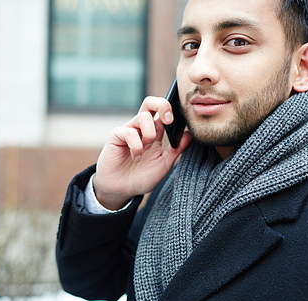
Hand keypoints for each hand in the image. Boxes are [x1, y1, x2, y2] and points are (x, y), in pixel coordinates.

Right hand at [93, 96, 191, 210]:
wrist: (122, 190)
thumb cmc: (142, 177)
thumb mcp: (164, 164)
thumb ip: (177, 149)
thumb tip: (190, 134)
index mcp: (155, 132)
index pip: (163, 111)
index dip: (172, 110)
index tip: (177, 122)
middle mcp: (141, 128)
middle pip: (150, 102)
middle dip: (162, 105)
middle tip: (168, 121)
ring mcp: (128, 130)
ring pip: (143, 116)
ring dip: (149, 134)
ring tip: (146, 149)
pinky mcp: (116, 136)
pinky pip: (129, 132)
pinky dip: (136, 145)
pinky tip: (137, 157)